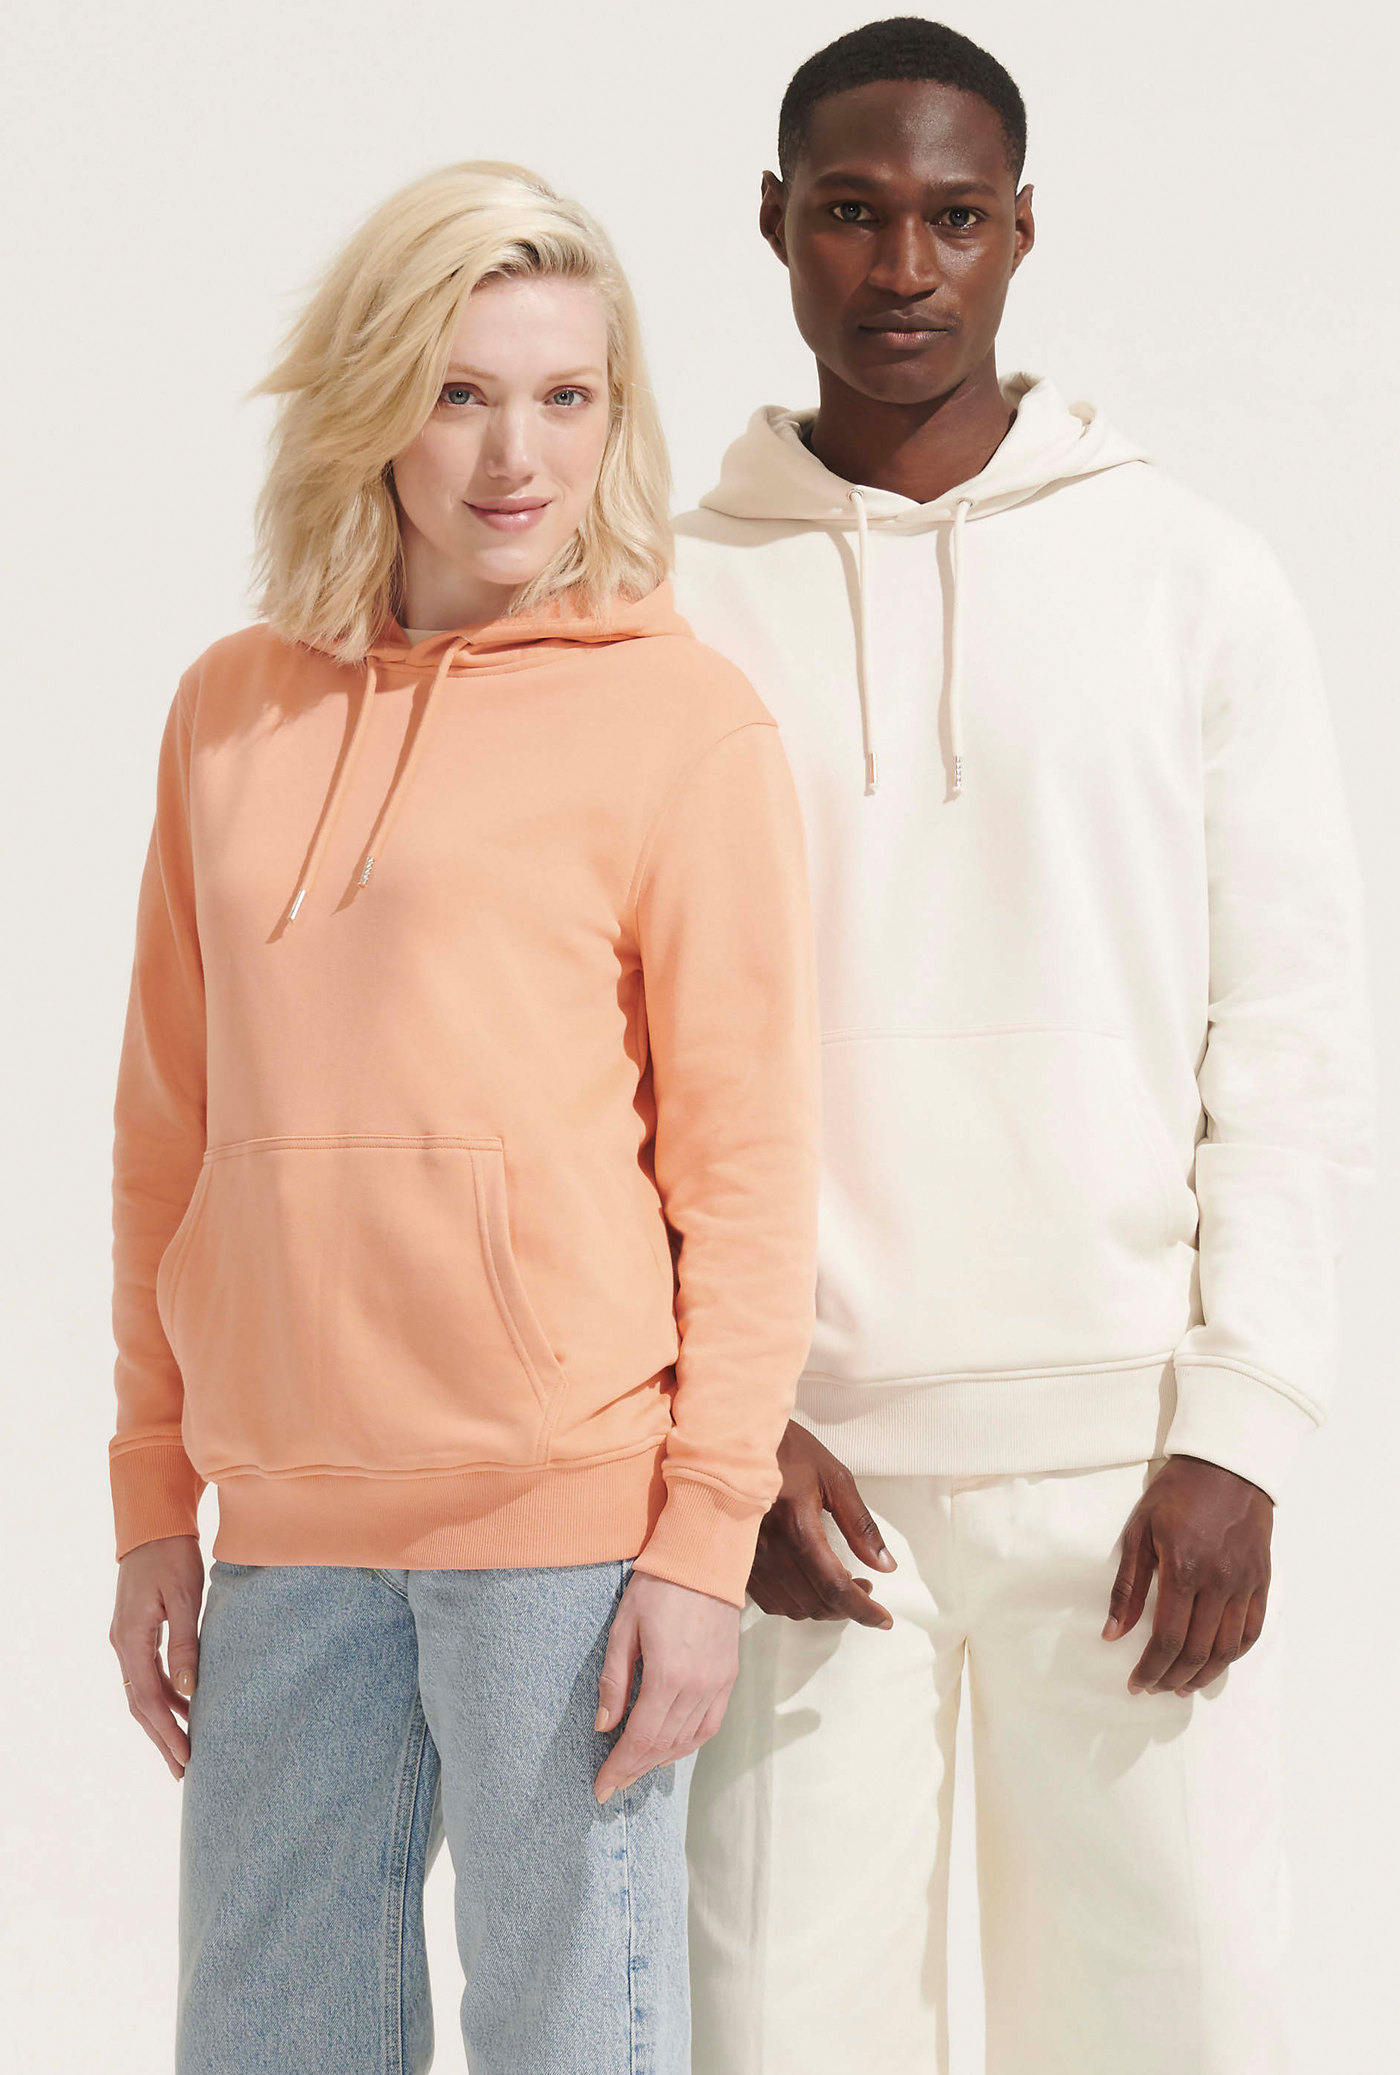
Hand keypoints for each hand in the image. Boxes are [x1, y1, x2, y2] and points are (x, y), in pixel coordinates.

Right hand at [110, 1533, 204, 1778]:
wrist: (153, 1526)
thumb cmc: (173, 1557)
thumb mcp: (186, 1599)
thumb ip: (186, 1646)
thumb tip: (190, 1692)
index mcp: (131, 1639)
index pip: (148, 1699)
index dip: (167, 1731)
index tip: (186, 1757)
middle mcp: (122, 1644)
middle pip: (140, 1705)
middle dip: (162, 1738)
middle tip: (183, 1771)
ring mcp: (125, 1639)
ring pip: (141, 1692)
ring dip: (162, 1721)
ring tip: (184, 1749)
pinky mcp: (135, 1633)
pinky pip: (146, 1674)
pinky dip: (164, 1695)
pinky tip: (185, 1707)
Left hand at [592, 1571, 740, 1803]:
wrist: (705, 1558)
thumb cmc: (658, 1586)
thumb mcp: (623, 1627)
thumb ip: (615, 1680)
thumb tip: (604, 1726)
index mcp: (667, 1676)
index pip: (640, 1739)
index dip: (619, 1768)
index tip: (600, 1788)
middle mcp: (697, 1687)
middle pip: (663, 1746)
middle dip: (634, 1770)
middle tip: (612, 1784)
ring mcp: (717, 1684)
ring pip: (687, 1741)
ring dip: (659, 1761)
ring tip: (635, 1770)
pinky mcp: (728, 1676)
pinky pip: (709, 1725)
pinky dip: (688, 1744)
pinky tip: (670, 1750)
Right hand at [748, 1420, 896, 1627]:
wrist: (734, 1437)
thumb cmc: (787, 1450)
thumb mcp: (833, 1476)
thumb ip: (860, 1524)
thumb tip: (885, 1565)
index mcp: (797, 1525)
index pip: (835, 1586)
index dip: (863, 1610)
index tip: (884, 1619)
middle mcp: (769, 1547)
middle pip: (814, 1603)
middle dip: (847, 1608)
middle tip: (865, 1588)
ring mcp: (748, 1557)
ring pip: (790, 1607)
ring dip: (821, 1607)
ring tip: (840, 1585)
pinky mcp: (736, 1559)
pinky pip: (768, 1599)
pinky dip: (795, 1602)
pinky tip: (807, 1583)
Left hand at [1103, 1455, 1271, 1694]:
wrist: (1226, 1466)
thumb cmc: (1176, 1495)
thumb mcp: (1139, 1531)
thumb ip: (1127, 1587)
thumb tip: (1112, 1634)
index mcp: (1184, 1570)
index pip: (1168, 1639)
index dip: (1151, 1668)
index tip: (1137, 1683)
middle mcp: (1219, 1583)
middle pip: (1198, 1651)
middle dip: (1173, 1678)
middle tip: (1154, 1687)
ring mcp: (1245, 1584)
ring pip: (1227, 1649)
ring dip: (1203, 1675)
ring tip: (1182, 1686)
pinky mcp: (1262, 1581)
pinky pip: (1251, 1631)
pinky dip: (1232, 1655)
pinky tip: (1214, 1663)